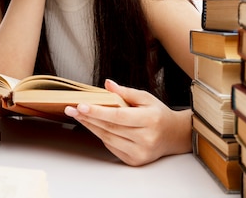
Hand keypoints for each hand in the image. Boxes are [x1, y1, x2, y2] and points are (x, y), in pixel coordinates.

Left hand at [64, 80, 192, 165]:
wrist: (174, 135)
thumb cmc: (158, 114)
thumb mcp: (146, 98)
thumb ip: (126, 92)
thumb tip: (107, 85)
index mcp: (150, 119)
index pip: (118, 116)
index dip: (98, 111)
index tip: (81, 105)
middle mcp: (146, 138)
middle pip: (110, 127)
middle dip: (88, 117)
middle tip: (71, 109)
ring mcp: (140, 152)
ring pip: (108, 138)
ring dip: (91, 126)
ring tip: (79, 116)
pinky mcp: (135, 160)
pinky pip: (112, 147)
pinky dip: (101, 135)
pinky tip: (94, 126)